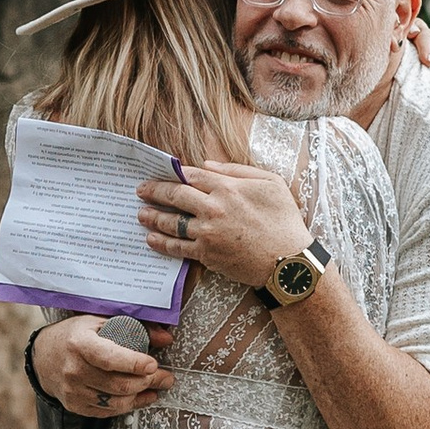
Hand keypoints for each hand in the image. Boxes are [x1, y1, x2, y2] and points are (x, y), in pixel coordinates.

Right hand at [31, 313, 173, 417]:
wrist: (44, 356)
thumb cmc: (75, 335)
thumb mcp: (101, 321)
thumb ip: (136, 328)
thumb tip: (166, 339)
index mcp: (79, 344)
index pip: (110, 358)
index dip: (134, 363)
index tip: (153, 364)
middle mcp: (74, 369)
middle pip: (118, 384)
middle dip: (148, 382)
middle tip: (164, 377)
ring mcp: (73, 391)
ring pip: (115, 402)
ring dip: (141, 395)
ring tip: (155, 387)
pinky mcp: (75, 405)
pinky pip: (107, 411)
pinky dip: (128, 405)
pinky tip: (140, 397)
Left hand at [137, 160, 310, 291]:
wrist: (288, 262)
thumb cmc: (284, 221)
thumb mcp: (270, 183)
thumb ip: (238, 170)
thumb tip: (207, 166)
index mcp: (228, 188)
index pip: (192, 176)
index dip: (175, 173)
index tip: (163, 173)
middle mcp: (213, 208)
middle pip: (175, 195)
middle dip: (154, 191)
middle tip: (141, 190)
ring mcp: (207, 233)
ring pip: (172, 222)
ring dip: (153, 216)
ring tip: (141, 213)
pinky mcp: (206, 254)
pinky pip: (177, 247)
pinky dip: (161, 242)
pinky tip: (151, 238)